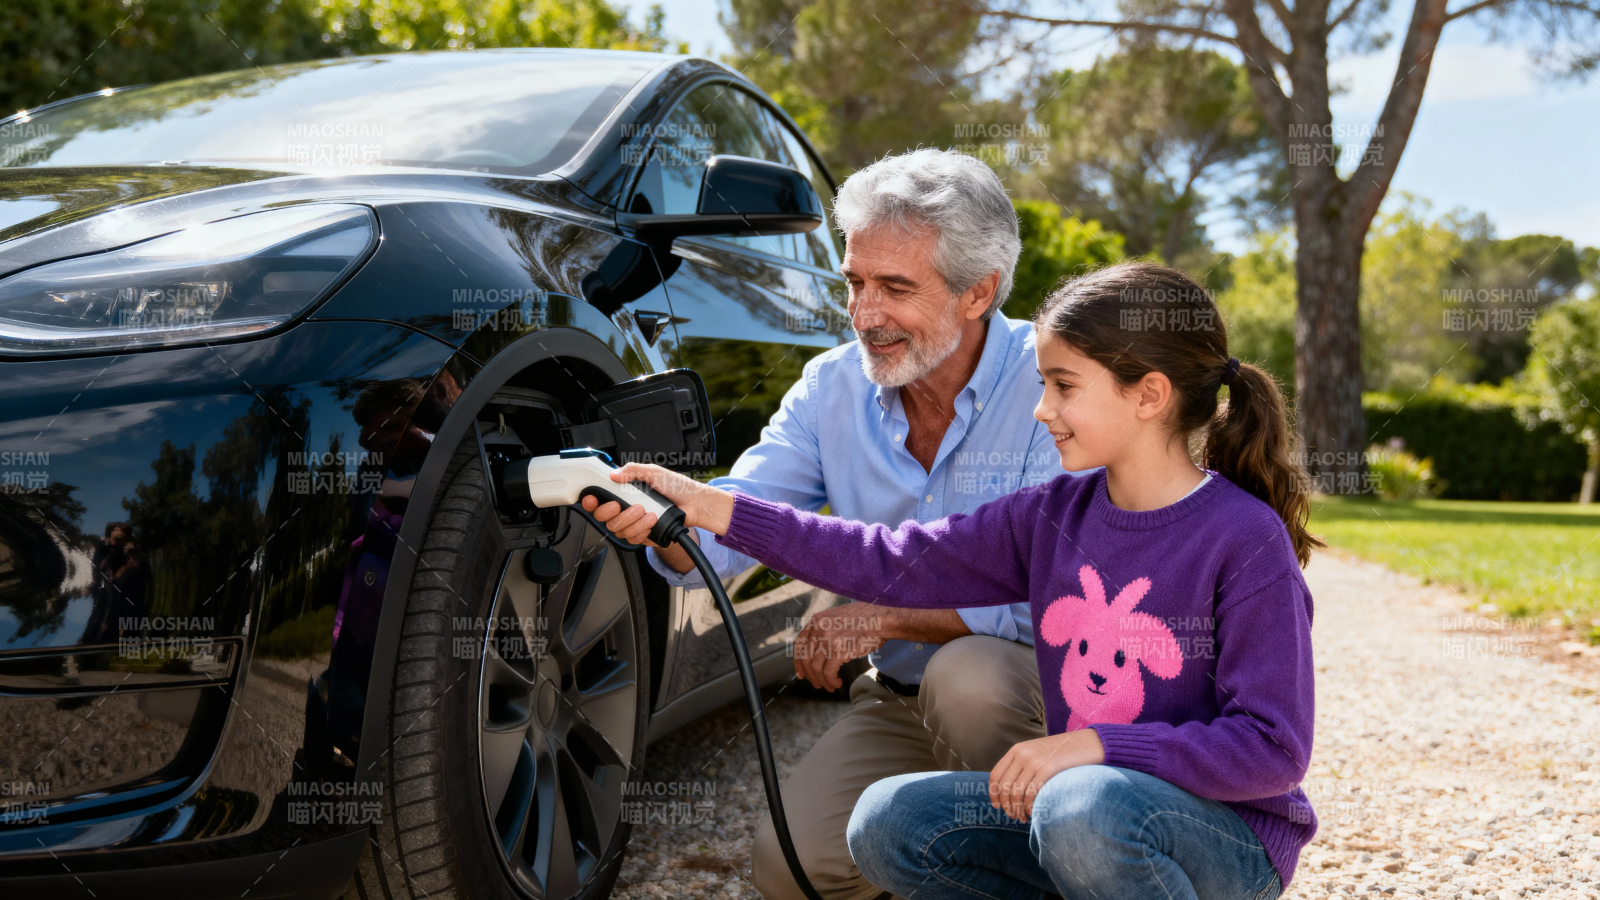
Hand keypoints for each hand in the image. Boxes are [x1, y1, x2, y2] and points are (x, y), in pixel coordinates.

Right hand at [578, 462, 734, 546]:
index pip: (600, 499)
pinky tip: (652, 522)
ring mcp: (634, 522)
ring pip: (618, 529)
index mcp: (625, 491)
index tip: (592, 499)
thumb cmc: (677, 486)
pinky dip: (642, 530)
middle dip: (615, 513)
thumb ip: (632, 470)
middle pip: (605, 518)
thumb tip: (613, 474)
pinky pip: (633, 539)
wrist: (695, 504)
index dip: (591, 501)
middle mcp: (627, 507)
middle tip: (626, 506)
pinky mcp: (644, 534)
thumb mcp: (654, 472)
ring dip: (633, 522)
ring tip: (649, 513)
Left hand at [791, 602, 888, 690]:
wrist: (882, 618)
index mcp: (816, 620)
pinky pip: (828, 672)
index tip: (801, 673)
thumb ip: (826, 632)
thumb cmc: (865, 619)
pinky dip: (831, 681)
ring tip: (830, 686)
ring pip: (816, 667)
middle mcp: (818, 628)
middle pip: (805, 658)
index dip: (798, 661)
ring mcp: (827, 639)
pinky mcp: (838, 650)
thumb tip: (820, 654)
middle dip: (809, 675)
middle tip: (816, 684)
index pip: (799, 644)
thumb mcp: (838, 619)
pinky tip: (837, 683)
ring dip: (822, 680)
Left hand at [988, 729, 1104, 821]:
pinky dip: (1029, 807)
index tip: (998, 807)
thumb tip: (1010, 790)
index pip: (996, 775)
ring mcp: (1034, 760)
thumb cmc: (1063, 752)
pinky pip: (1031, 793)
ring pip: (1016, 792)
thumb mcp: (1037, 752)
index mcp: (1017, 750)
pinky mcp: (1048, 768)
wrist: (1089, 743)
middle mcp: (1022, 754)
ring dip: (1017, 809)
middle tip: (1013, 816)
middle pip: (1004, 787)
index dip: (994, 794)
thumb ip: (1023, 765)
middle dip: (1007, 806)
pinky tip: (1033, 812)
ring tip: (1023, 817)